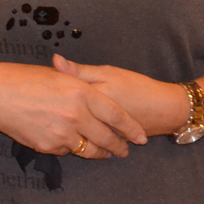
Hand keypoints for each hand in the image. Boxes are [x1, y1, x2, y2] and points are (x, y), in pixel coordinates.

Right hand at [0, 62, 146, 159]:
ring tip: (104, 153)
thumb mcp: (55, 74)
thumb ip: (77, 81)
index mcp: (81, 91)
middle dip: (119, 146)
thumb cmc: (22, 79)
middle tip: (124, 150)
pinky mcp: (50, 146)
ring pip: (90, 149)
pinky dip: (70, 147)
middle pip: (107, 137)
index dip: (131, 127)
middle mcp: (77, 114)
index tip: (140, 136)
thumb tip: (90, 86)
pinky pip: (67, 150)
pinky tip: (68, 142)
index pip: (116, 114)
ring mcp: (64, 132)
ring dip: (99, 153)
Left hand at [52, 54, 188, 136]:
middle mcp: (92, 118)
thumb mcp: (108, 73)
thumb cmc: (136, 87)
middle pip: (64, 116)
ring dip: (64, 127)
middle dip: (53, 114)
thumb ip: (80, 71)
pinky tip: (72, 131)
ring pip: (74, 131)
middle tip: (44, 109)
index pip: (62, 96)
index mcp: (91, 97)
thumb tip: (55, 60)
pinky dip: (78, 136)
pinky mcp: (104, 143)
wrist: (164, 109)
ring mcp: (98, 133)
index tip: (39, 92)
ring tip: (54, 122)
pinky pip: (86, 139)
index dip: (49, 93)